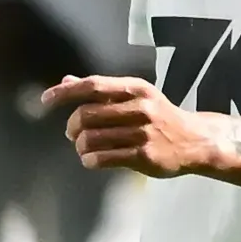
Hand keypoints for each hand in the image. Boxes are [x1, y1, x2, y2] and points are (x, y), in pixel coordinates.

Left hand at [44, 74, 221, 178]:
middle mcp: (140, 107)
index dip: (65, 93)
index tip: (45, 100)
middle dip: (72, 126)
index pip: (93, 85)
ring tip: (84, 149)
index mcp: (136, 88)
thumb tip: (66, 81)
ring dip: (80, 146)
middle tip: (72, 134)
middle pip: (87, 115)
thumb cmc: (160, 117)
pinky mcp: (144, 156)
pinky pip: (104, 158)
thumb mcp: (136, 96)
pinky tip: (91, 160)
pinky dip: (90, 160)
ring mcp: (143, 133)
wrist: (195, 141)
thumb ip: (102, 91)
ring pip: (92, 138)